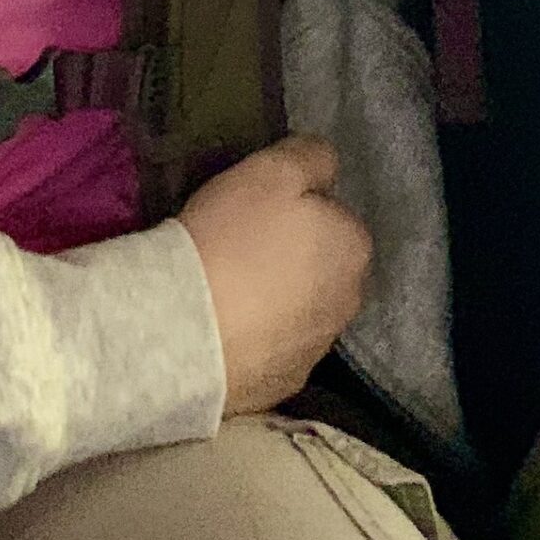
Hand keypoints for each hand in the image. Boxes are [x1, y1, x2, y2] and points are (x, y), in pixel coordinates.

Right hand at [178, 137, 372, 415]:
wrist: (185, 329)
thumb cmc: (231, 237)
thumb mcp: (271, 170)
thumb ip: (311, 156)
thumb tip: (325, 165)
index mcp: (354, 246)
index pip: (332, 217)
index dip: (294, 211)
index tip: (255, 215)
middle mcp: (350, 300)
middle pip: (323, 266)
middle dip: (293, 258)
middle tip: (241, 250)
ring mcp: (319, 347)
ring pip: (302, 310)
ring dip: (278, 300)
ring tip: (228, 293)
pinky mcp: (287, 382)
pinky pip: (276, 349)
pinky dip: (260, 339)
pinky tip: (225, 329)